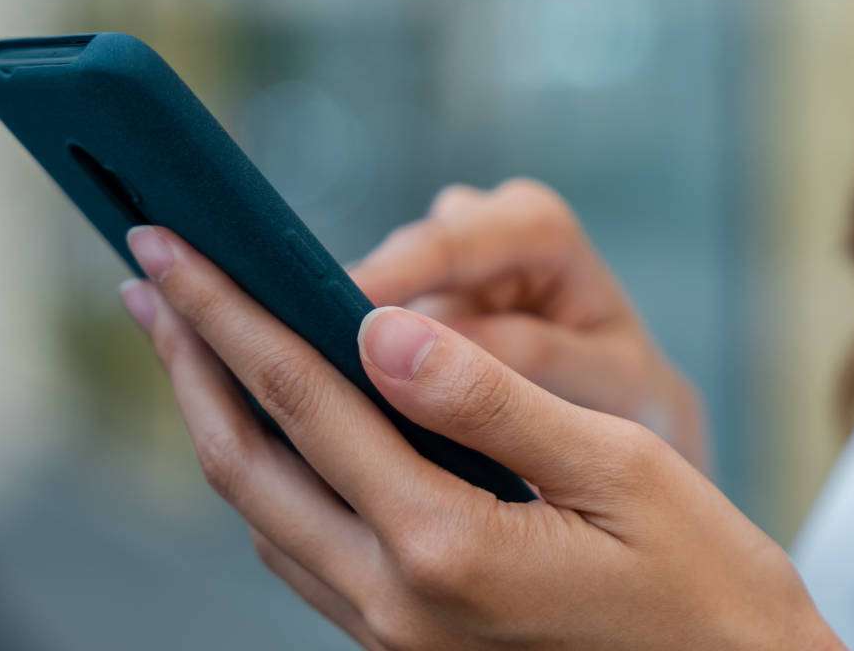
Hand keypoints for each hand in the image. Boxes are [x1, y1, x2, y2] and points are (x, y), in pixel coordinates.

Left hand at [117, 226, 839, 650]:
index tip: (175, 242)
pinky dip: (273, 477)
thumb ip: (492, 403)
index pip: (306, 401)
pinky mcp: (409, 646)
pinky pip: (306, 554)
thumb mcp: (622, 470)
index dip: (229, 312)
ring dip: (220, 419)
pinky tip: (284, 432)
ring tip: (197, 340)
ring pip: (264, 516)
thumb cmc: (705, 580)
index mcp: (445, 547)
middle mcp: (395, 603)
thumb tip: (380, 328)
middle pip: (248, 465)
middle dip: (189, 361)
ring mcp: (394, 636)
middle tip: (147, 274)